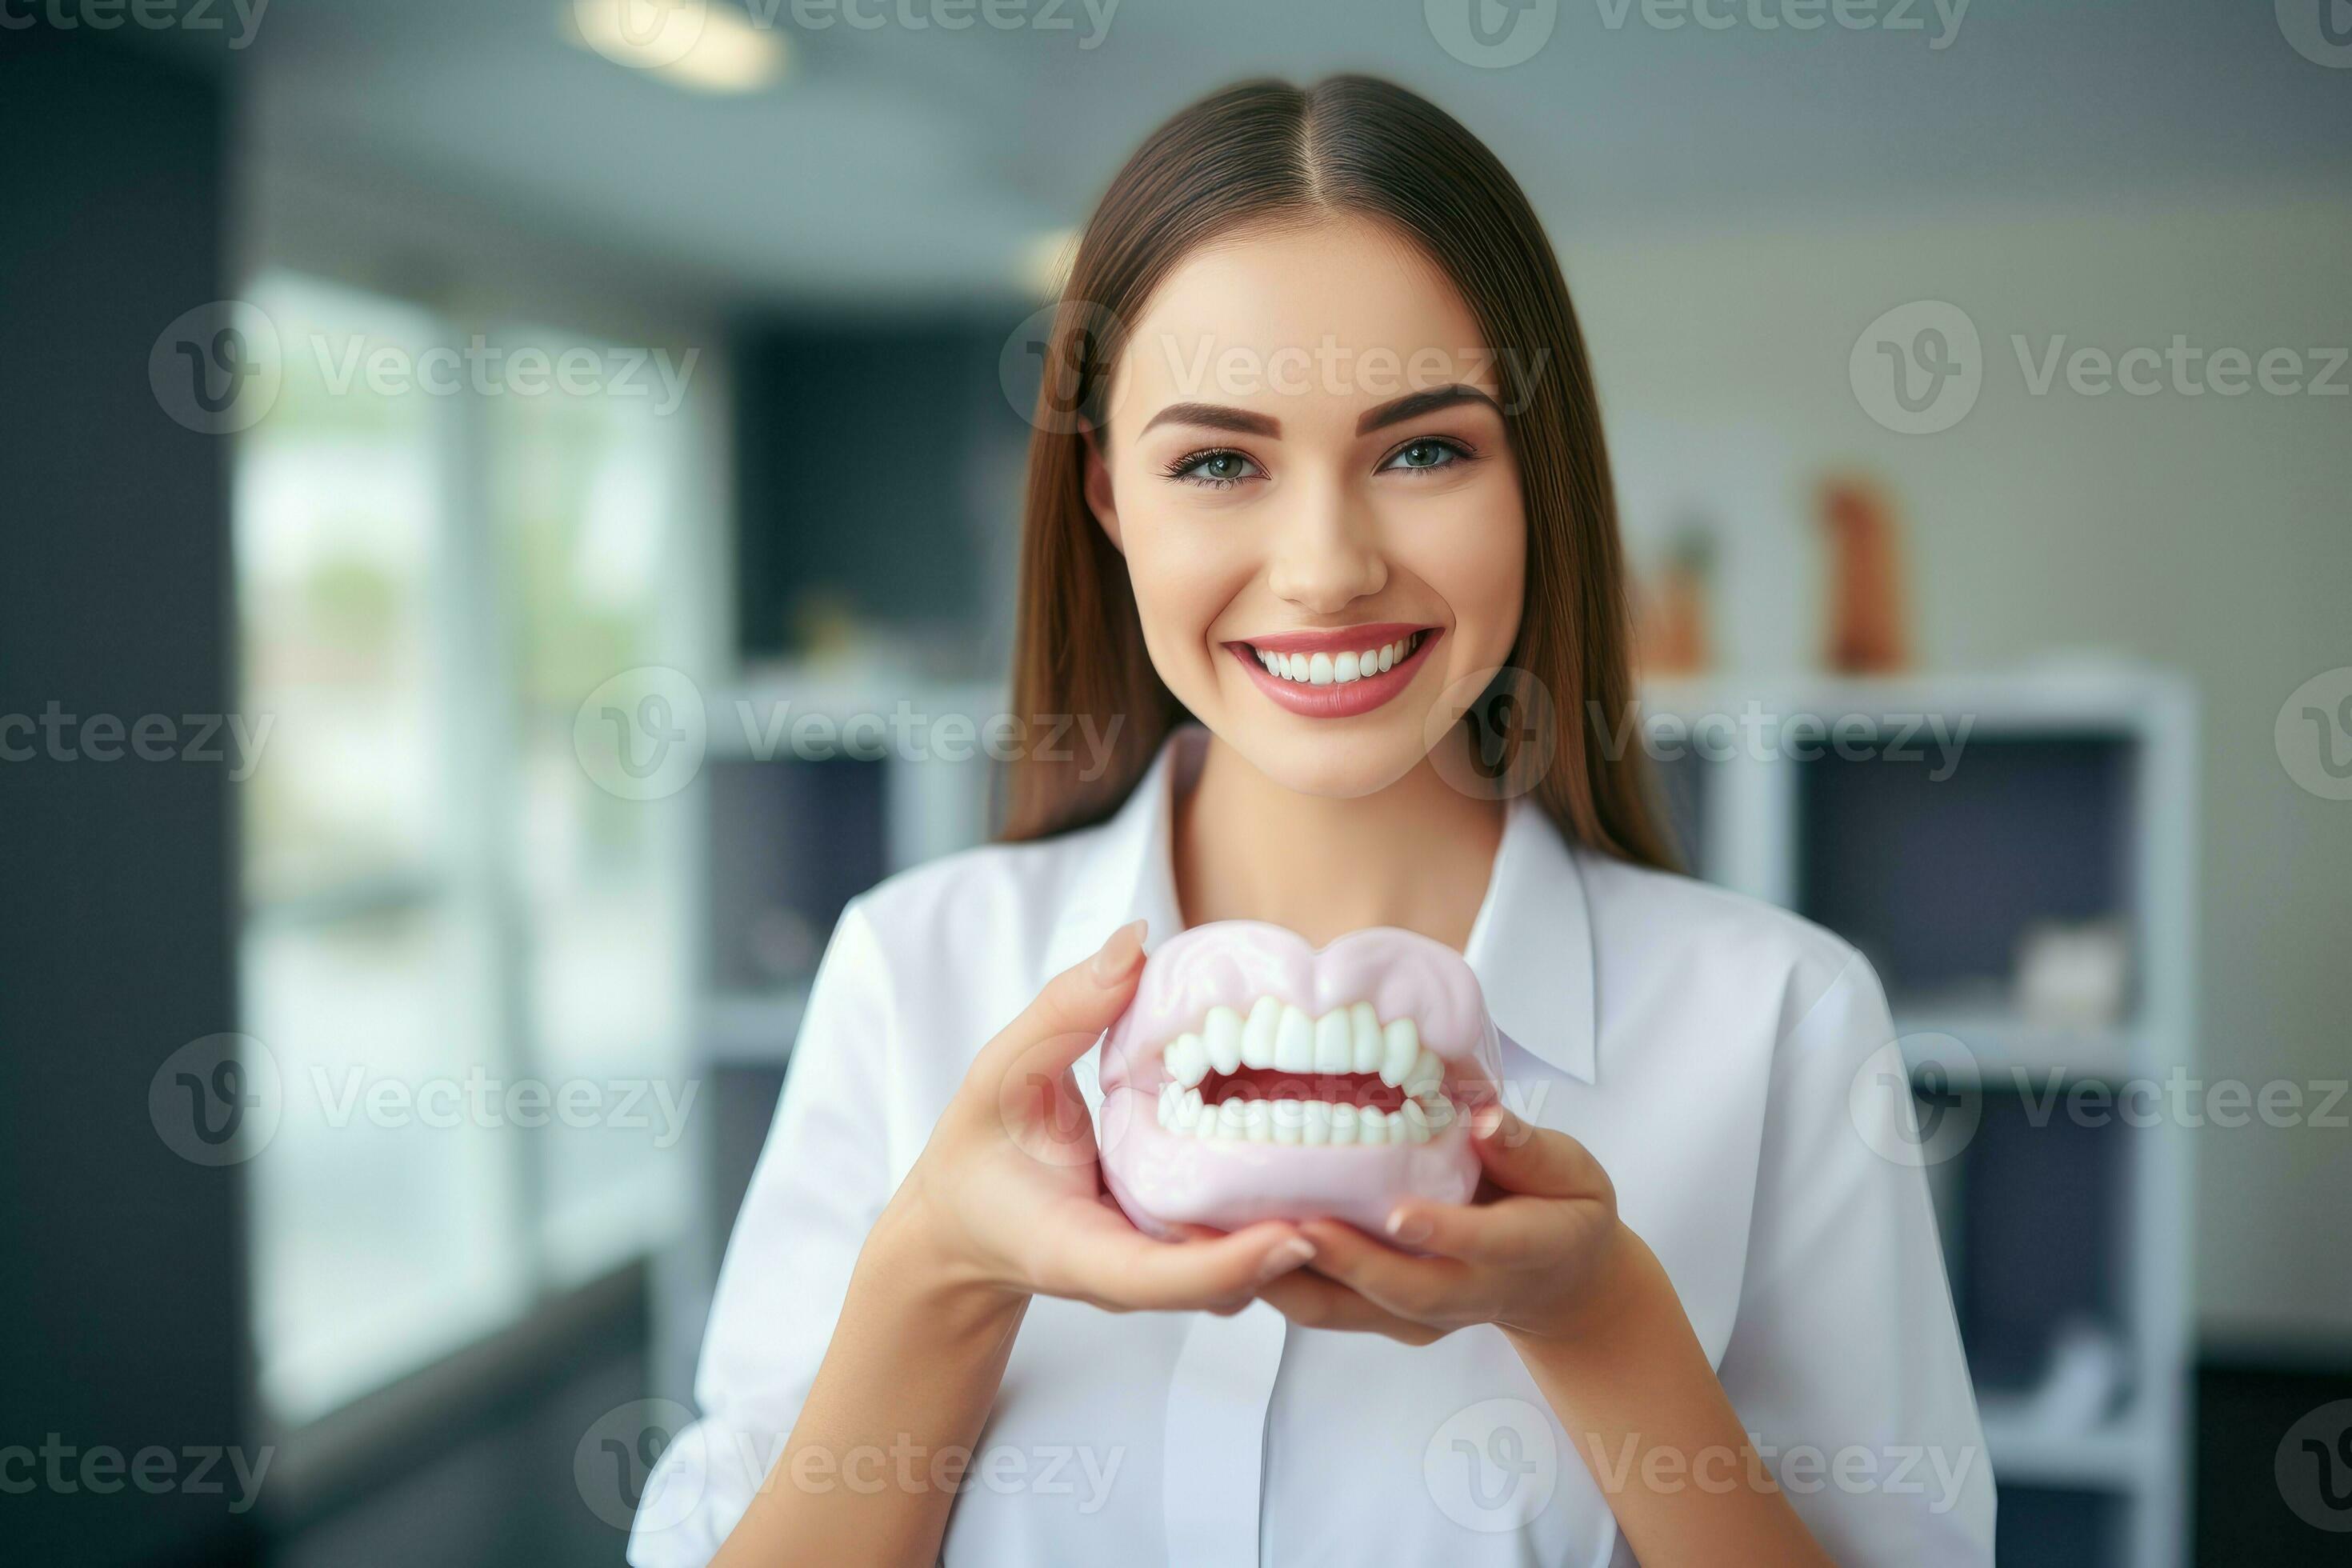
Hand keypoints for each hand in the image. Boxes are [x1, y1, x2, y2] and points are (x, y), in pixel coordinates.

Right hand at [874, 919, 1316, 1316]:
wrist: (964, 1224)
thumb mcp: (1003, 1071)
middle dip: (1290, 1254)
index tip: (1296, 1234)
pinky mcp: (1175, 1259)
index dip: (1230, 1264)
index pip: (1160, 1279)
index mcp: (1077, 1251)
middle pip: (1224, 1287)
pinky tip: (1319, 1161)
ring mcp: (1158, 1275)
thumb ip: (1065, 1009)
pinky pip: (1234, 1253)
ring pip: (1241, 1280)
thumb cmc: (979, 1150)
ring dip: (1295, 1239)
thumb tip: (1137, 941)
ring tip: (1357, 1169)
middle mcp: (1128, 1278)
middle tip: (1360, 1187)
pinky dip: (1276, 1220)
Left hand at [1255, 1103, 1647, 1346]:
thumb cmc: (1562, 1208)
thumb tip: (1487, 1118)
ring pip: (1345, 1310)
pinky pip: (1321, 1305)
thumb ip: (1530, 1149)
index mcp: (1522, 1251)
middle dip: (1343, 1261)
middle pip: (1401, 1290)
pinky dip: (1270, 1279)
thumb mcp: (1572, 1171)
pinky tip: (1220, 1241)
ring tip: (1226, 1237)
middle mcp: (1466, 1293)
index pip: (1483, 1245)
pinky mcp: (1380, 1315)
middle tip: (1287, 1223)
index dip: (1442, 1232)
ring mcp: (1418, 1313)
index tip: (1398, 1211)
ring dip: (1282, 1279)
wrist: (1557, 1282)